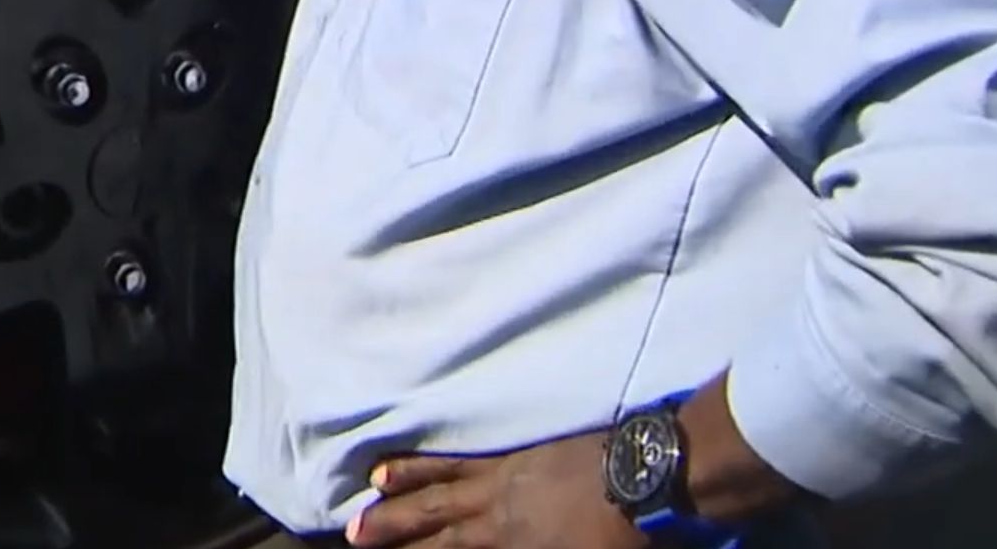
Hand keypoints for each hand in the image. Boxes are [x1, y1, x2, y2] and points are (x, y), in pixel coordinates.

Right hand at [346, 433, 647, 548]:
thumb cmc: (620, 538)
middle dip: (393, 533)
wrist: (645, 481)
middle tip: (352, 536)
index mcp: (513, 548)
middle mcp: (495, 517)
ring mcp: (500, 482)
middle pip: (435, 528)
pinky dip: (429, 461)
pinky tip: (411, 457)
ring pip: (440, 489)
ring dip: (401, 496)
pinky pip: (461, 459)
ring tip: (367, 498)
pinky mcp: (513, 457)